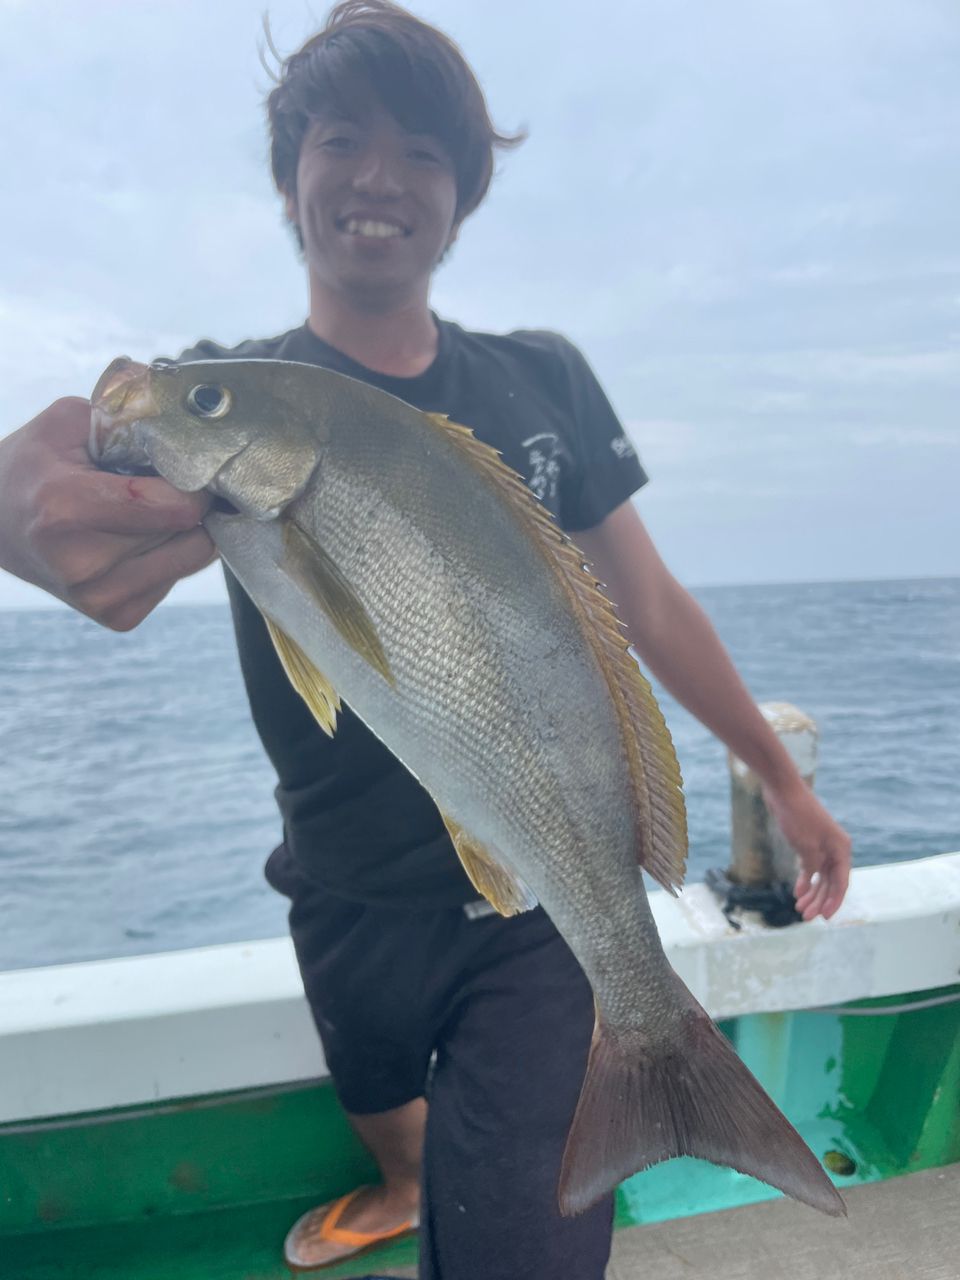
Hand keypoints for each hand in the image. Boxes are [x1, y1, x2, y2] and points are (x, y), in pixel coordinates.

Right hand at [0, 397, 215, 630]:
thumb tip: (189, 434)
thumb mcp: (68, 423)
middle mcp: (83, 562)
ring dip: (182, 532)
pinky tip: (134, 539)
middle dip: (187, 503)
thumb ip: (128, 419)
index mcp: (68, 508)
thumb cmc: (34, 467)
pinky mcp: (117, 617)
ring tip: (142, 513)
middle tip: (157, 486)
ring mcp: (100, 597)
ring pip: (191, 558)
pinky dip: (168, 555)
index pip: (174, 507)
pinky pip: (176, 579)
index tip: (188, 467)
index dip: (194, 482)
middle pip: (187, 531)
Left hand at [763, 778, 851, 920]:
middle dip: (819, 901)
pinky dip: (805, 879)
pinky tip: (798, 892)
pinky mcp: (808, 842)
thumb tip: (814, 880)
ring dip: (812, 893)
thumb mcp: (806, 846)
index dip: (833, 902)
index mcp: (841, 849)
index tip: (824, 918)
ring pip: (820, 876)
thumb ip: (813, 866)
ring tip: (799, 908)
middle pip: (830, 882)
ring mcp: (822, 846)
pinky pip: (810, 867)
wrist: (783, 790)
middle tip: (805, 917)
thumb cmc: (797, 816)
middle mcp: (835, 849)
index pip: (841, 883)